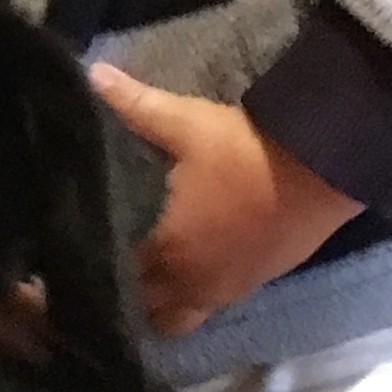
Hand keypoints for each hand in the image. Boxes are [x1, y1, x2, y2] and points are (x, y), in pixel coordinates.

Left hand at [85, 67, 361, 340]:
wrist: (321, 172)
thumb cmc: (245, 150)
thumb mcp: (187, 122)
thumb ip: (134, 103)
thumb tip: (90, 75)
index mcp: (160, 242)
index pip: (105, 262)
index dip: (86, 250)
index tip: (71, 238)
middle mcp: (181, 278)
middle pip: (130, 298)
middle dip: (112, 281)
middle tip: (96, 256)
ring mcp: (213, 291)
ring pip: (163, 316)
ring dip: (146, 301)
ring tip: (134, 275)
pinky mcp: (241, 290)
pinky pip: (197, 315)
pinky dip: (180, 305)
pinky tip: (175, 279)